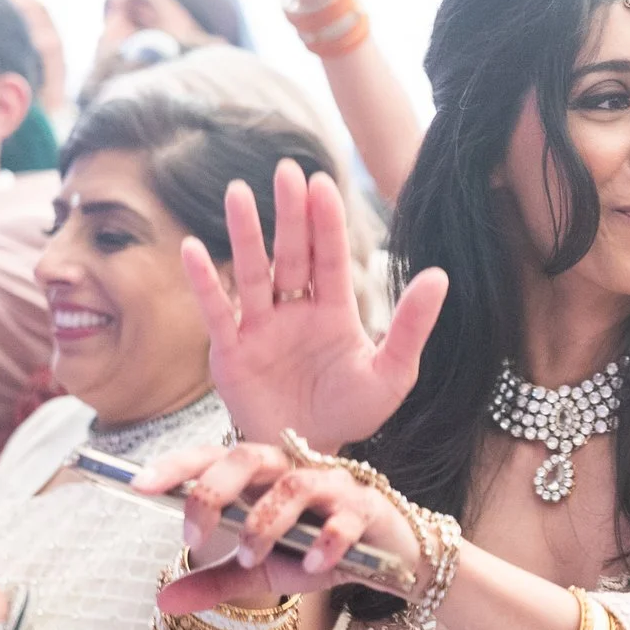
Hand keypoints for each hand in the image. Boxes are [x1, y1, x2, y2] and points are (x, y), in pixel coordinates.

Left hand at [129, 440, 421, 612]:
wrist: (385, 563)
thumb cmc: (317, 554)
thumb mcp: (260, 572)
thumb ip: (215, 582)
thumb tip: (162, 603)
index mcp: (262, 478)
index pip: (214, 458)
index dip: (177, 466)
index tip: (139, 486)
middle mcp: (294, 470)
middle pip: (249, 456)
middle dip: (215, 492)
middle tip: (194, 537)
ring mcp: (333, 486)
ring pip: (295, 485)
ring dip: (266, 524)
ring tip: (253, 558)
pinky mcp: (367, 508)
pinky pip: (345, 518)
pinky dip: (325, 543)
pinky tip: (313, 567)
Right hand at [184, 158, 446, 451]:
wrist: (309, 459)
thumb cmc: (351, 415)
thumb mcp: (392, 374)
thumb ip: (411, 326)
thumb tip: (439, 274)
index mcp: (334, 312)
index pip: (329, 257)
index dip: (325, 222)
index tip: (321, 182)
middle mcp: (295, 312)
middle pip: (291, 254)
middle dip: (289, 214)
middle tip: (287, 169)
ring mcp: (260, 329)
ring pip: (252, 273)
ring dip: (245, 233)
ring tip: (237, 192)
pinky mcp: (230, 353)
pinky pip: (217, 312)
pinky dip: (203, 283)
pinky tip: (191, 249)